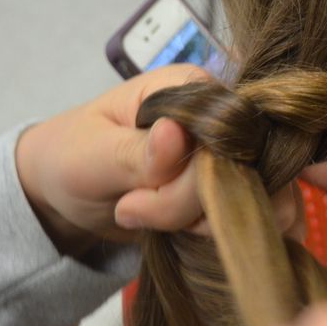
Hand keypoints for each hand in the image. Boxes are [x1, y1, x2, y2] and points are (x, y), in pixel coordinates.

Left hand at [15, 64, 300, 256]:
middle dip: (195, 209)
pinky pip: (255, 219)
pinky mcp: (234, 191)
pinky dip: (219, 237)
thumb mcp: (91, 154)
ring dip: (206, 227)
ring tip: (145, 220)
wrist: (65, 193)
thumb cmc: (71, 156)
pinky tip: (176, 235)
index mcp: (194, 88)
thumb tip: (176, 134)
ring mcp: (235, 157)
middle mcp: (226, 118)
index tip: (135, 200)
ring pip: (262, 201)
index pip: (229, 131)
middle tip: (131, 210)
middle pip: (253, 170)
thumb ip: (137, 152)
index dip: (195, 177)